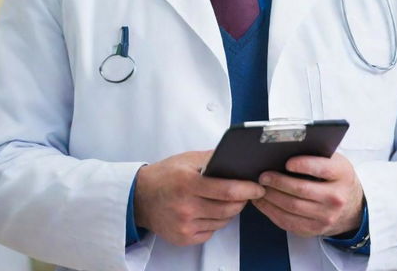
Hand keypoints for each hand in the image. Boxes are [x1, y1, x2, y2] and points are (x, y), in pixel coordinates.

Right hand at [134, 150, 264, 245]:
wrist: (139, 198)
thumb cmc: (163, 176)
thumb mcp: (187, 159)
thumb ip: (212, 158)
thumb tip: (236, 158)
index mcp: (188, 183)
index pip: (226, 190)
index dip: (247, 189)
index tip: (257, 187)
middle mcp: (186, 206)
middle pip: (228, 208)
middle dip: (242, 200)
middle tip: (246, 192)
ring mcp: (184, 225)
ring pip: (222, 222)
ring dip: (230, 211)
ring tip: (228, 200)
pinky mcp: (184, 238)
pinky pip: (211, 232)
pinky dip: (216, 222)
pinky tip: (211, 211)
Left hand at [252, 152, 363, 236]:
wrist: (351, 207)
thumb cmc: (336, 178)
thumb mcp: (334, 161)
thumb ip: (316, 155)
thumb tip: (285, 148)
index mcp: (341, 174)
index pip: (322, 169)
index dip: (303, 165)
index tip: (287, 162)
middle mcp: (336, 197)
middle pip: (302, 190)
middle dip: (278, 182)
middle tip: (263, 175)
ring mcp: (326, 217)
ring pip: (292, 207)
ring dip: (271, 197)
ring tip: (260, 187)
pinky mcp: (315, 229)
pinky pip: (289, 222)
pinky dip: (272, 212)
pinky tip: (263, 202)